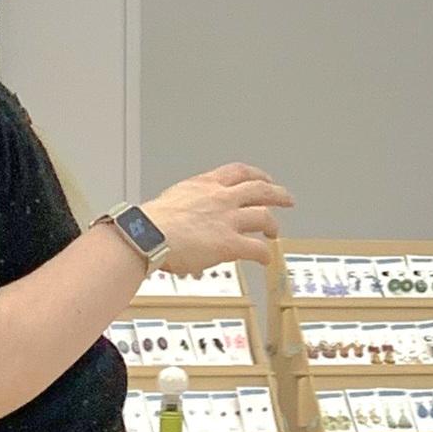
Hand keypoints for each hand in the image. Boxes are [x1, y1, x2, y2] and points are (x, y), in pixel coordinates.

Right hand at [143, 163, 293, 273]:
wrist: (146, 235)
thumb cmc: (149, 222)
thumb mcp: (172, 200)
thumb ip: (188, 205)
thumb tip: (187, 219)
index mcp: (204, 184)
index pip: (238, 172)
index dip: (256, 174)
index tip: (263, 178)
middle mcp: (221, 198)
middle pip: (260, 189)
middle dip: (277, 193)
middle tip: (286, 198)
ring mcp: (227, 220)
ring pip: (264, 216)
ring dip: (273, 225)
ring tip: (275, 232)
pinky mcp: (229, 243)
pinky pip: (257, 248)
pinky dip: (264, 254)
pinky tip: (266, 259)